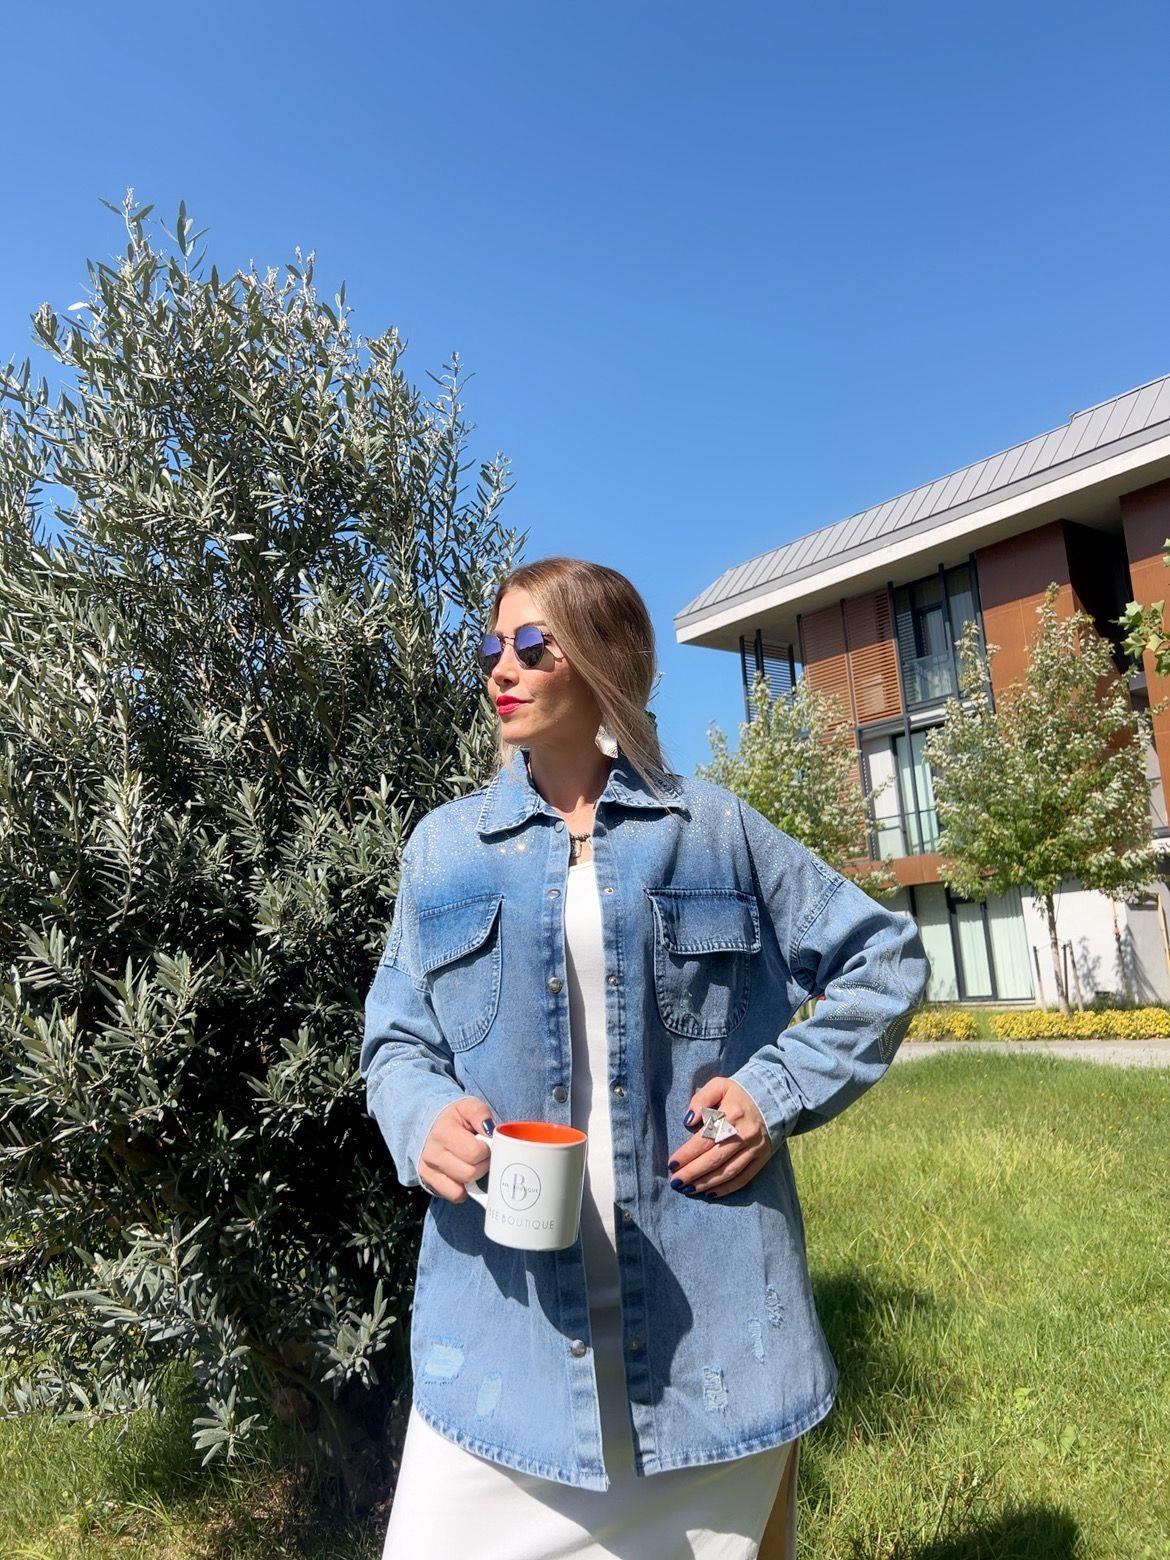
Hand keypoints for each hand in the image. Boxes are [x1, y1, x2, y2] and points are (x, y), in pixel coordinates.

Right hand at [418, 1097, 493, 1201]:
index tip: (486, 1144)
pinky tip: (464, 1176)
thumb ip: (480, 1113)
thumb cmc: (455, 1118)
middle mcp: (432, 1152)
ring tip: (473, 1164)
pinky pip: (454, 1195)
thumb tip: (489, 1129)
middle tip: (482, 1156)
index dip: (486, 1150)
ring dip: (474, 1178)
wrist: (431, 1125)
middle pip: (470, 1172)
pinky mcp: (428, 1181)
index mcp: (443, 1131)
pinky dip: (463, 1190)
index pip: (475, 1153)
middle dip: (483, 1165)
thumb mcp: (468, 1107)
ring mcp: (428, 1169)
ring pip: (463, 1187)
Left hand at [666, 1077, 771, 1198]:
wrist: (774, 1098)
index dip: (687, 1154)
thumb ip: (701, 1099)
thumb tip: (688, 1121)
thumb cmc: (739, 1093)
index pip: (704, 1139)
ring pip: (728, 1171)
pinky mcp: (762, 1158)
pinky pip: (743, 1178)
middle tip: (675, 1182)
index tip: (671, 1164)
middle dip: (692, 1173)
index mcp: (732, 1114)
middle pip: (714, 1159)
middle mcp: (744, 1133)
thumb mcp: (719, 1085)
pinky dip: (726, 1188)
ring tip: (688, 1190)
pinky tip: (710, 1194)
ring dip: (706, 1183)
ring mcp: (755, 1148)